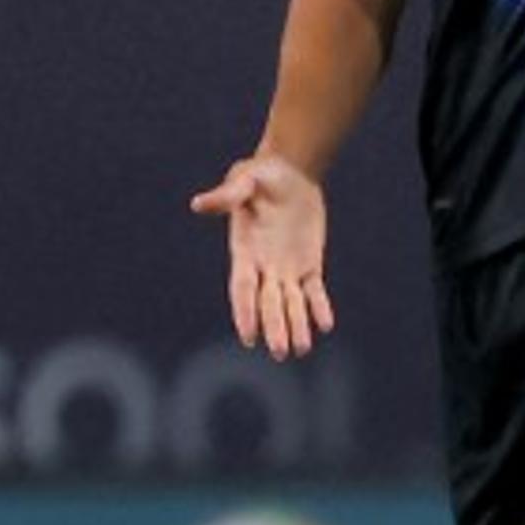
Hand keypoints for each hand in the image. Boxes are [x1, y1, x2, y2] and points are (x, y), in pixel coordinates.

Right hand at [191, 154, 333, 357]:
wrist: (290, 171)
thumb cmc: (261, 175)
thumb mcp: (244, 179)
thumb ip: (227, 195)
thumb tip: (198, 204)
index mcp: (243, 251)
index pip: (243, 288)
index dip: (245, 312)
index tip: (249, 336)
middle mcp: (263, 266)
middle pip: (268, 303)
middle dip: (274, 328)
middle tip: (281, 353)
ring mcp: (286, 268)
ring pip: (290, 304)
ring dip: (296, 326)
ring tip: (301, 350)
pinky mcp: (308, 264)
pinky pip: (313, 291)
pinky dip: (319, 307)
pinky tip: (325, 325)